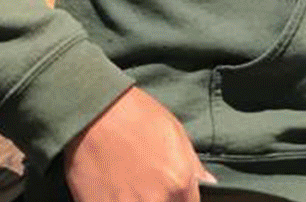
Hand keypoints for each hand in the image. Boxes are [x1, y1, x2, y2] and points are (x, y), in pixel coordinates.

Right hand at [64, 87, 215, 201]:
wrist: (97, 114)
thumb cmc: (139, 117)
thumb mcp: (176, 133)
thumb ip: (193, 165)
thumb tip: (208, 183)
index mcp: (180, 182)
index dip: (182, 199)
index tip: (173, 193)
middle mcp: (157, 201)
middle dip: (161, 199)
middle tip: (147, 184)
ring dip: (137, 200)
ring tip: (130, 185)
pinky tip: (114, 190)